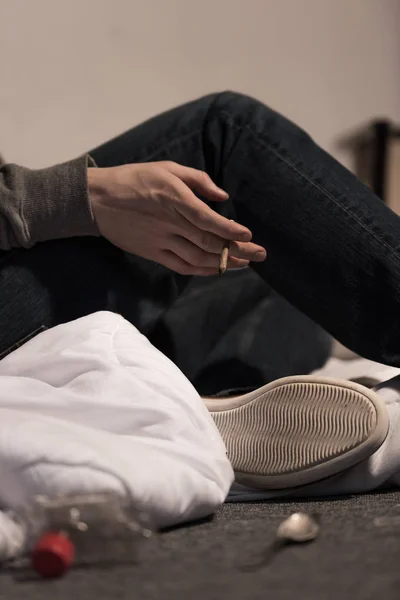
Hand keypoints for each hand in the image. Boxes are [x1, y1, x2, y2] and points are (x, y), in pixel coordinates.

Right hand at [88, 161, 266, 275]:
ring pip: (198, 259)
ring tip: (244, 264)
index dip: (231, 231)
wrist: (98, 200)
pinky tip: (216, 270)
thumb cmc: (134, 178)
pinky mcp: (152, 253)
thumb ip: (198, 180)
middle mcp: (170, 222)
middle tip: (260, 255)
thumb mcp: (166, 168)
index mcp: (174, 199)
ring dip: (223, 264)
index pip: (209, 220)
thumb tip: (223, 197)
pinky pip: (181, 266)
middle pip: (209, 243)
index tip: (249, 236)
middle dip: (238, 251)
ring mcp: (161, 241)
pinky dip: (201, 270)